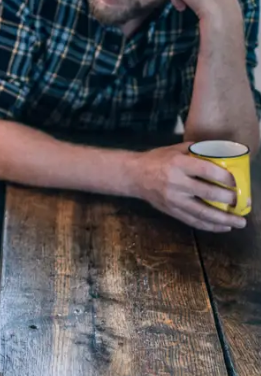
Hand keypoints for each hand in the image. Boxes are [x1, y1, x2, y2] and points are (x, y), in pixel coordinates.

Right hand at [127, 142, 246, 231]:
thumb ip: (196, 151)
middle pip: (208, 193)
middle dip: (229, 199)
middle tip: (242, 202)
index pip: (207, 171)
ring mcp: (173, 199)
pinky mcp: (171, 210)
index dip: (225, 177)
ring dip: (224, 219)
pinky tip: (223, 227)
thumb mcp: (175, 149)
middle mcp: (176, 183)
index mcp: (178, 164)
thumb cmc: (156, 160)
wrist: (133, 175)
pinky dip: (210, 226)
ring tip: (239, 222)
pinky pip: (193, 221)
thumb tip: (220, 153)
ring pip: (202, 212)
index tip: (237, 182)